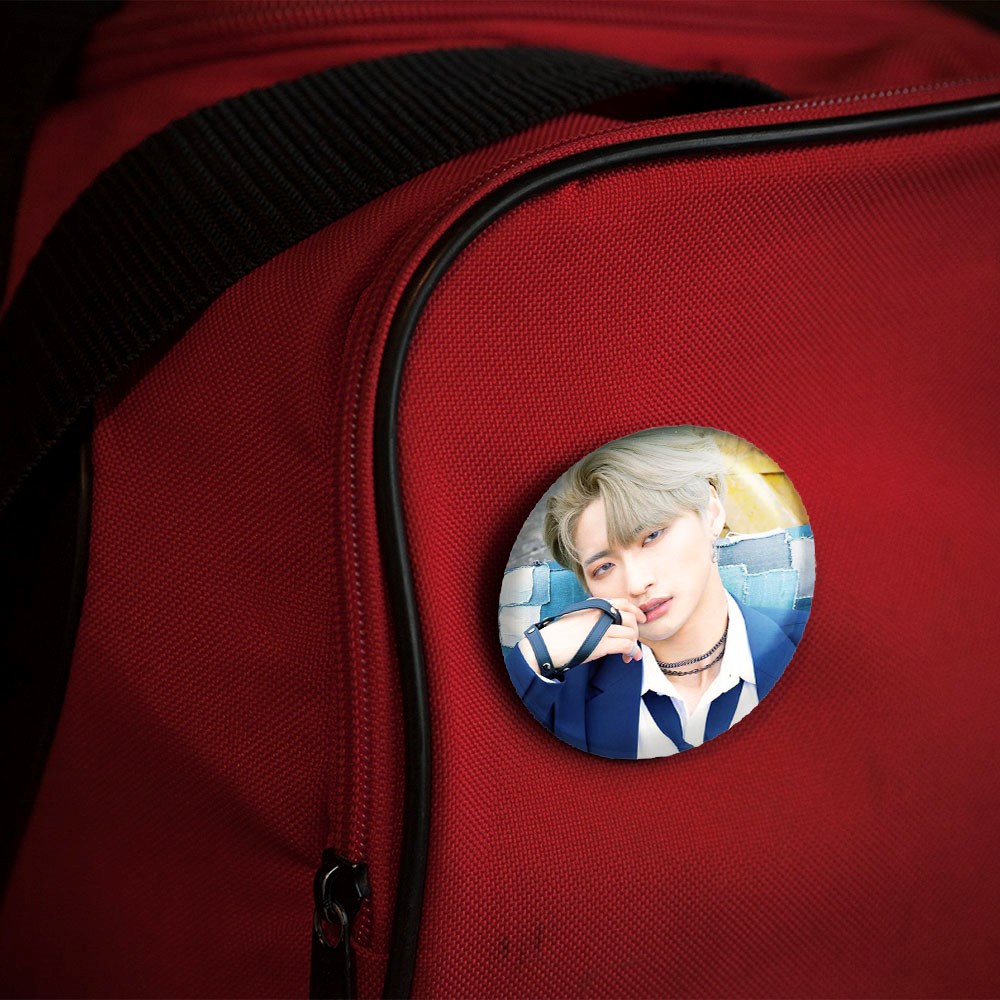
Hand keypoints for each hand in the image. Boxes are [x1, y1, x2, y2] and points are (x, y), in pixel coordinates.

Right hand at [518, 598, 646, 675]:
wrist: (545, 646)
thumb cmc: (556, 635)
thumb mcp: (576, 618)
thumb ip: (592, 618)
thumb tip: (607, 626)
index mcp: (593, 605)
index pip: (622, 602)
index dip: (635, 611)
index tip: (640, 619)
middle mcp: (599, 613)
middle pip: (630, 617)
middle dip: (636, 631)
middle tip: (634, 643)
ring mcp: (601, 628)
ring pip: (631, 632)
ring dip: (634, 645)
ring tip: (629, 655)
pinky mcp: (601, 643)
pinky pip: (627, 644)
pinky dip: (631, 652)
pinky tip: (627, 658)